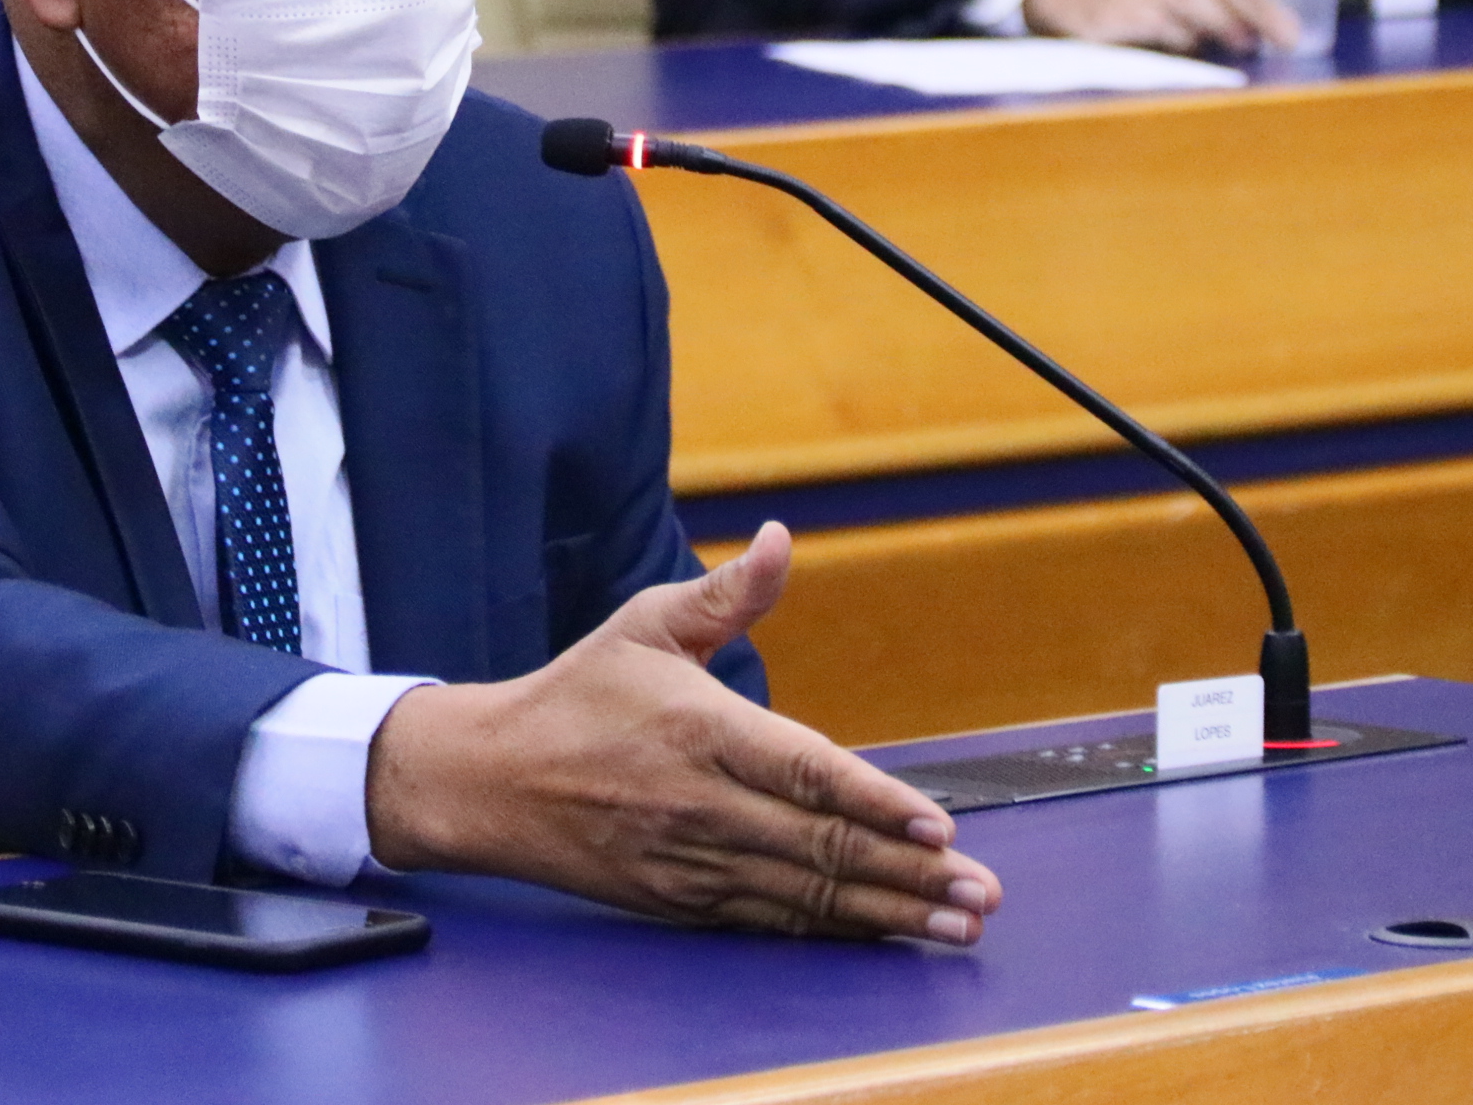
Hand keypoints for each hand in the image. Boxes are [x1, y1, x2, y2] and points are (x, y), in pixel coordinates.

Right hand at [365, 524, 1001, 941]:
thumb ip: (727, 592)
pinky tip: (882, 932)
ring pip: (805, 894)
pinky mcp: (680, 900)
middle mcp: (699, 803)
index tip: (937, 824)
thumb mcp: (645, 625)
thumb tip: (782, 539)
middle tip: (982, 892)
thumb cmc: (577, 695)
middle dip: (910, 873)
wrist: (490, 782)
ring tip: (957, 923)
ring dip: (889, 912)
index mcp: (698, 729)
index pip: (802, 769)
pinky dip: (831, 930)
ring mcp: (690, 860)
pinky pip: (770, 920)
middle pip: (820, 846)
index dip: (874, 800)